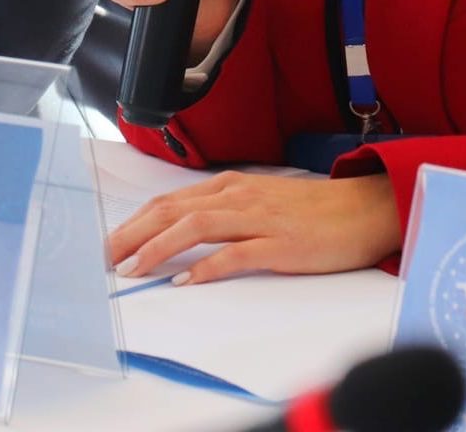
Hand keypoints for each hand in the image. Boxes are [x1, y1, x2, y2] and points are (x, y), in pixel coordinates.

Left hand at [108, 172, 401, 283]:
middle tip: (102, 258)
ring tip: (132, 269)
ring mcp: (259, 219)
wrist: (362, 209)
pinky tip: (185, 279)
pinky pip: (236, 254)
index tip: (108, 243)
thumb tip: (182, 230)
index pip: (170, 200)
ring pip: (196, 226)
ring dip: (159, 247)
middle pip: (173, 210)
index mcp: (231, 186)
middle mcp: (239, 196)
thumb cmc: (312, 210)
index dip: (134, 221)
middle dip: (132, 234)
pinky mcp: (279, 244)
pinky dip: (206, 266)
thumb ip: (224, 211)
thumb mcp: (260, 201)